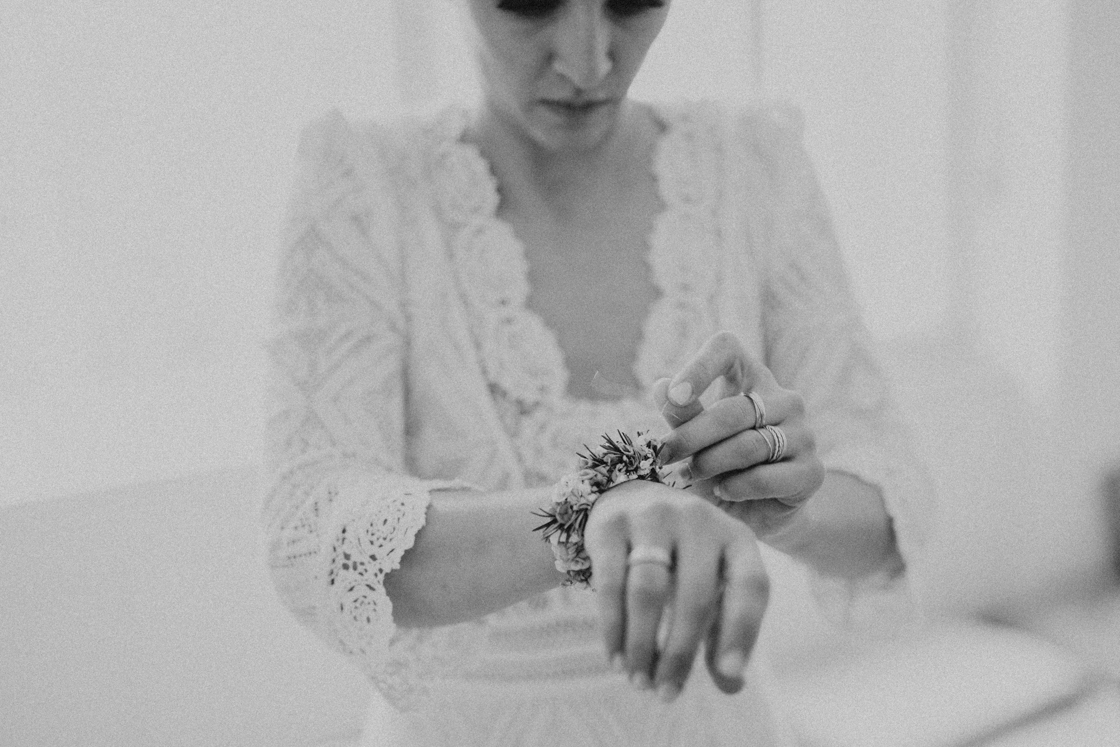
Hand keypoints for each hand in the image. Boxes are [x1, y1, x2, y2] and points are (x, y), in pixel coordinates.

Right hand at [583, 478, 768, 700]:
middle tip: (666, 694)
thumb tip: (732, 684)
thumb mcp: (713, 581)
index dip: (743, 630)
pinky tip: (616, 657)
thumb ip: (723, 630)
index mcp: (736, 537)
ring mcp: (653, 516)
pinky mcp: (611, 524)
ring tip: (639, 680)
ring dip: (642, 645)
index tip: (729, 674)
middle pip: (696, 596)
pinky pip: (610, 583)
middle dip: (679, 653)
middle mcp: (699, 519)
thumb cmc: (682, 556)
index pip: (751, 585)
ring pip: (648, 591)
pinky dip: (613, 627)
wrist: (628, 499)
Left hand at [655, 331, 824, 538]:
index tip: (674, 395)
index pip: (727, 348)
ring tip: (691, 475)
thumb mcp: (693, 439)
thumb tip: (662, 387)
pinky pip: (766, 477)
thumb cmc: (717, 465)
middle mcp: (784, 399)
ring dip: (711, 463)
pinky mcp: (811, 471)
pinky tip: (723, 490)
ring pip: (749, 444)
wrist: (753, 512)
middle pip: (733, 409)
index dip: (700, 366)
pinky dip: (736, 487)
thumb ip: (682, 415)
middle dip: (692, 435)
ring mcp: (803, 434)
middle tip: (665, 455)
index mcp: (751, 378)